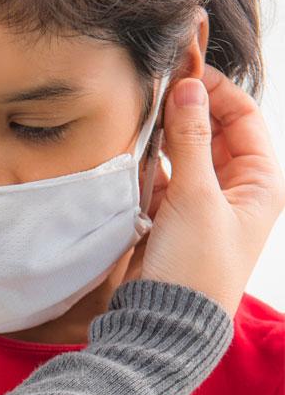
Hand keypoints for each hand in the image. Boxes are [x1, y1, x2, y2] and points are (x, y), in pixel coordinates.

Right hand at [141, 66, 284, 316]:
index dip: (216, 90)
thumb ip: (189, 139)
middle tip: (155, 90)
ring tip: (140, 122)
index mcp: (262, 183)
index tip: (182, 70)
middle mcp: (237, 191)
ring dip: (165, 139)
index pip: (244, 118)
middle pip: (214, 133)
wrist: (168, 324)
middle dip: (187, 111)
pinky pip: (164, 180)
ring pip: (185, 155)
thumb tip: (188, 86)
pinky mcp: (175, 221)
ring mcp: (205, 205)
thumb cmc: (195, 267)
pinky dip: (150, 168)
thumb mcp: (195, 197)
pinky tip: (131, 159)